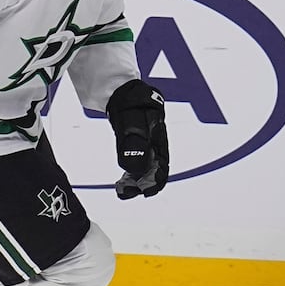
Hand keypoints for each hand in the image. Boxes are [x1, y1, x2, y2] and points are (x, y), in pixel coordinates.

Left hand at [106, 79, 167, 198]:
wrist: (125, 93)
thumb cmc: (132, 104)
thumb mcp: (132, 122)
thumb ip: (134, 144)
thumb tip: (135, 169)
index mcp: (159, 139)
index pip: (163, 166)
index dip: (155, 181)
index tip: (145, 192)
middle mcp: (155, 146)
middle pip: (154, 171)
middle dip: (143, 185)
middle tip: (126, 193)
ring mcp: (147, 147)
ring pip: (144, 171)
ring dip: (135, 183)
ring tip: (121, 191)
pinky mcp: (137, 147)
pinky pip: (136, 166)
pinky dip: (130, 176)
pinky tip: (121, 183)